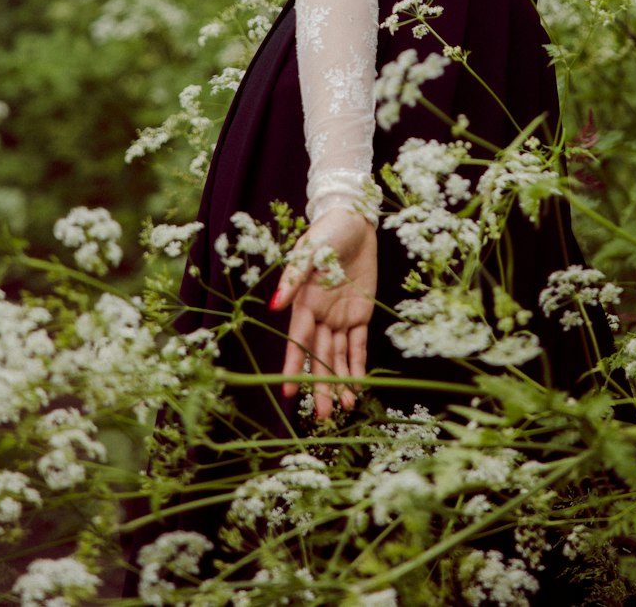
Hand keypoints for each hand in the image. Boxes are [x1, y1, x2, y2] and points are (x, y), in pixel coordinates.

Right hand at [270, 208, 376, 419]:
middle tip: (323, 415)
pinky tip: (357, 386)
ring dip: (340, 381)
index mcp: (304, 301)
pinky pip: (358, 344)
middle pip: (319, 355)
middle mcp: (319, 314)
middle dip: (320, 384)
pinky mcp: (360, 313)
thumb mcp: (309, 252)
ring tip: (344, 407)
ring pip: (338, 356)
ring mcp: (340, 316)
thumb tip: (276, 306)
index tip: (290, 392)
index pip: (299, 340)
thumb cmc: (326, 233)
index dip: (295, 365)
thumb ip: (294, 279)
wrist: (354, 221)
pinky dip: (357, 364)